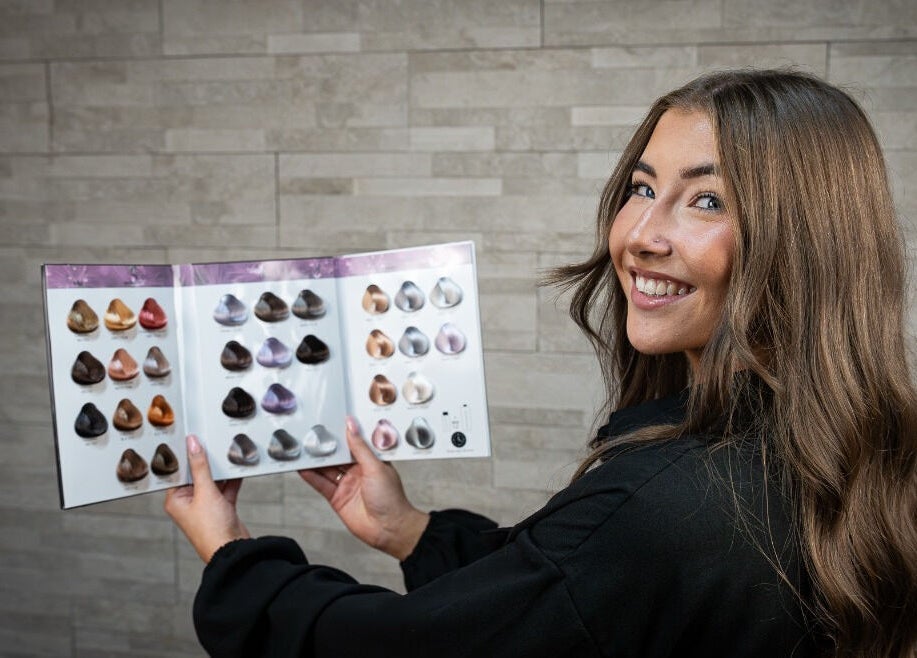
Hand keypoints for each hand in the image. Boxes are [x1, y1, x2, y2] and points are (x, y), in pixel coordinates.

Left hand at [164, 434, 250, 562]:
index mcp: (176, 499)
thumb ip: (200, 466)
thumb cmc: (211, 529)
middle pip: (197, 474)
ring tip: (227, 453)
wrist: (233, 550)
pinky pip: (226, 488)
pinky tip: (238, 469)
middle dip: (206, 461)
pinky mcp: (221, 508)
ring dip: (221, 471)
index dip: (185, 455)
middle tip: (211, 441)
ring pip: (213, 481)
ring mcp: (206, 505)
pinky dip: (232, 480)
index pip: (179, 472)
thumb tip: (192, 444)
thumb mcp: (205, 492)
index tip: (191, 437)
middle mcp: (188, 502)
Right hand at [299, 417, 428, 560]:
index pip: (353, 442)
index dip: (341, 433)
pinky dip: (311, 477)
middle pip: (337, 456)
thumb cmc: (391, 498)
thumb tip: (351, 425)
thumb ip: (359, 447)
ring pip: (327, 470)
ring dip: (315, 460)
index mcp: (370, 460)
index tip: (329, 421)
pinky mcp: (337, 498)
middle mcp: (358, 471)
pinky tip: (302, 468)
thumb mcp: (375, 467)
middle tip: (309, 433)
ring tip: (301, 448)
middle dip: (324, 446)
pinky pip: (321, 485)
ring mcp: (347, 485)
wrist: (389, 529)